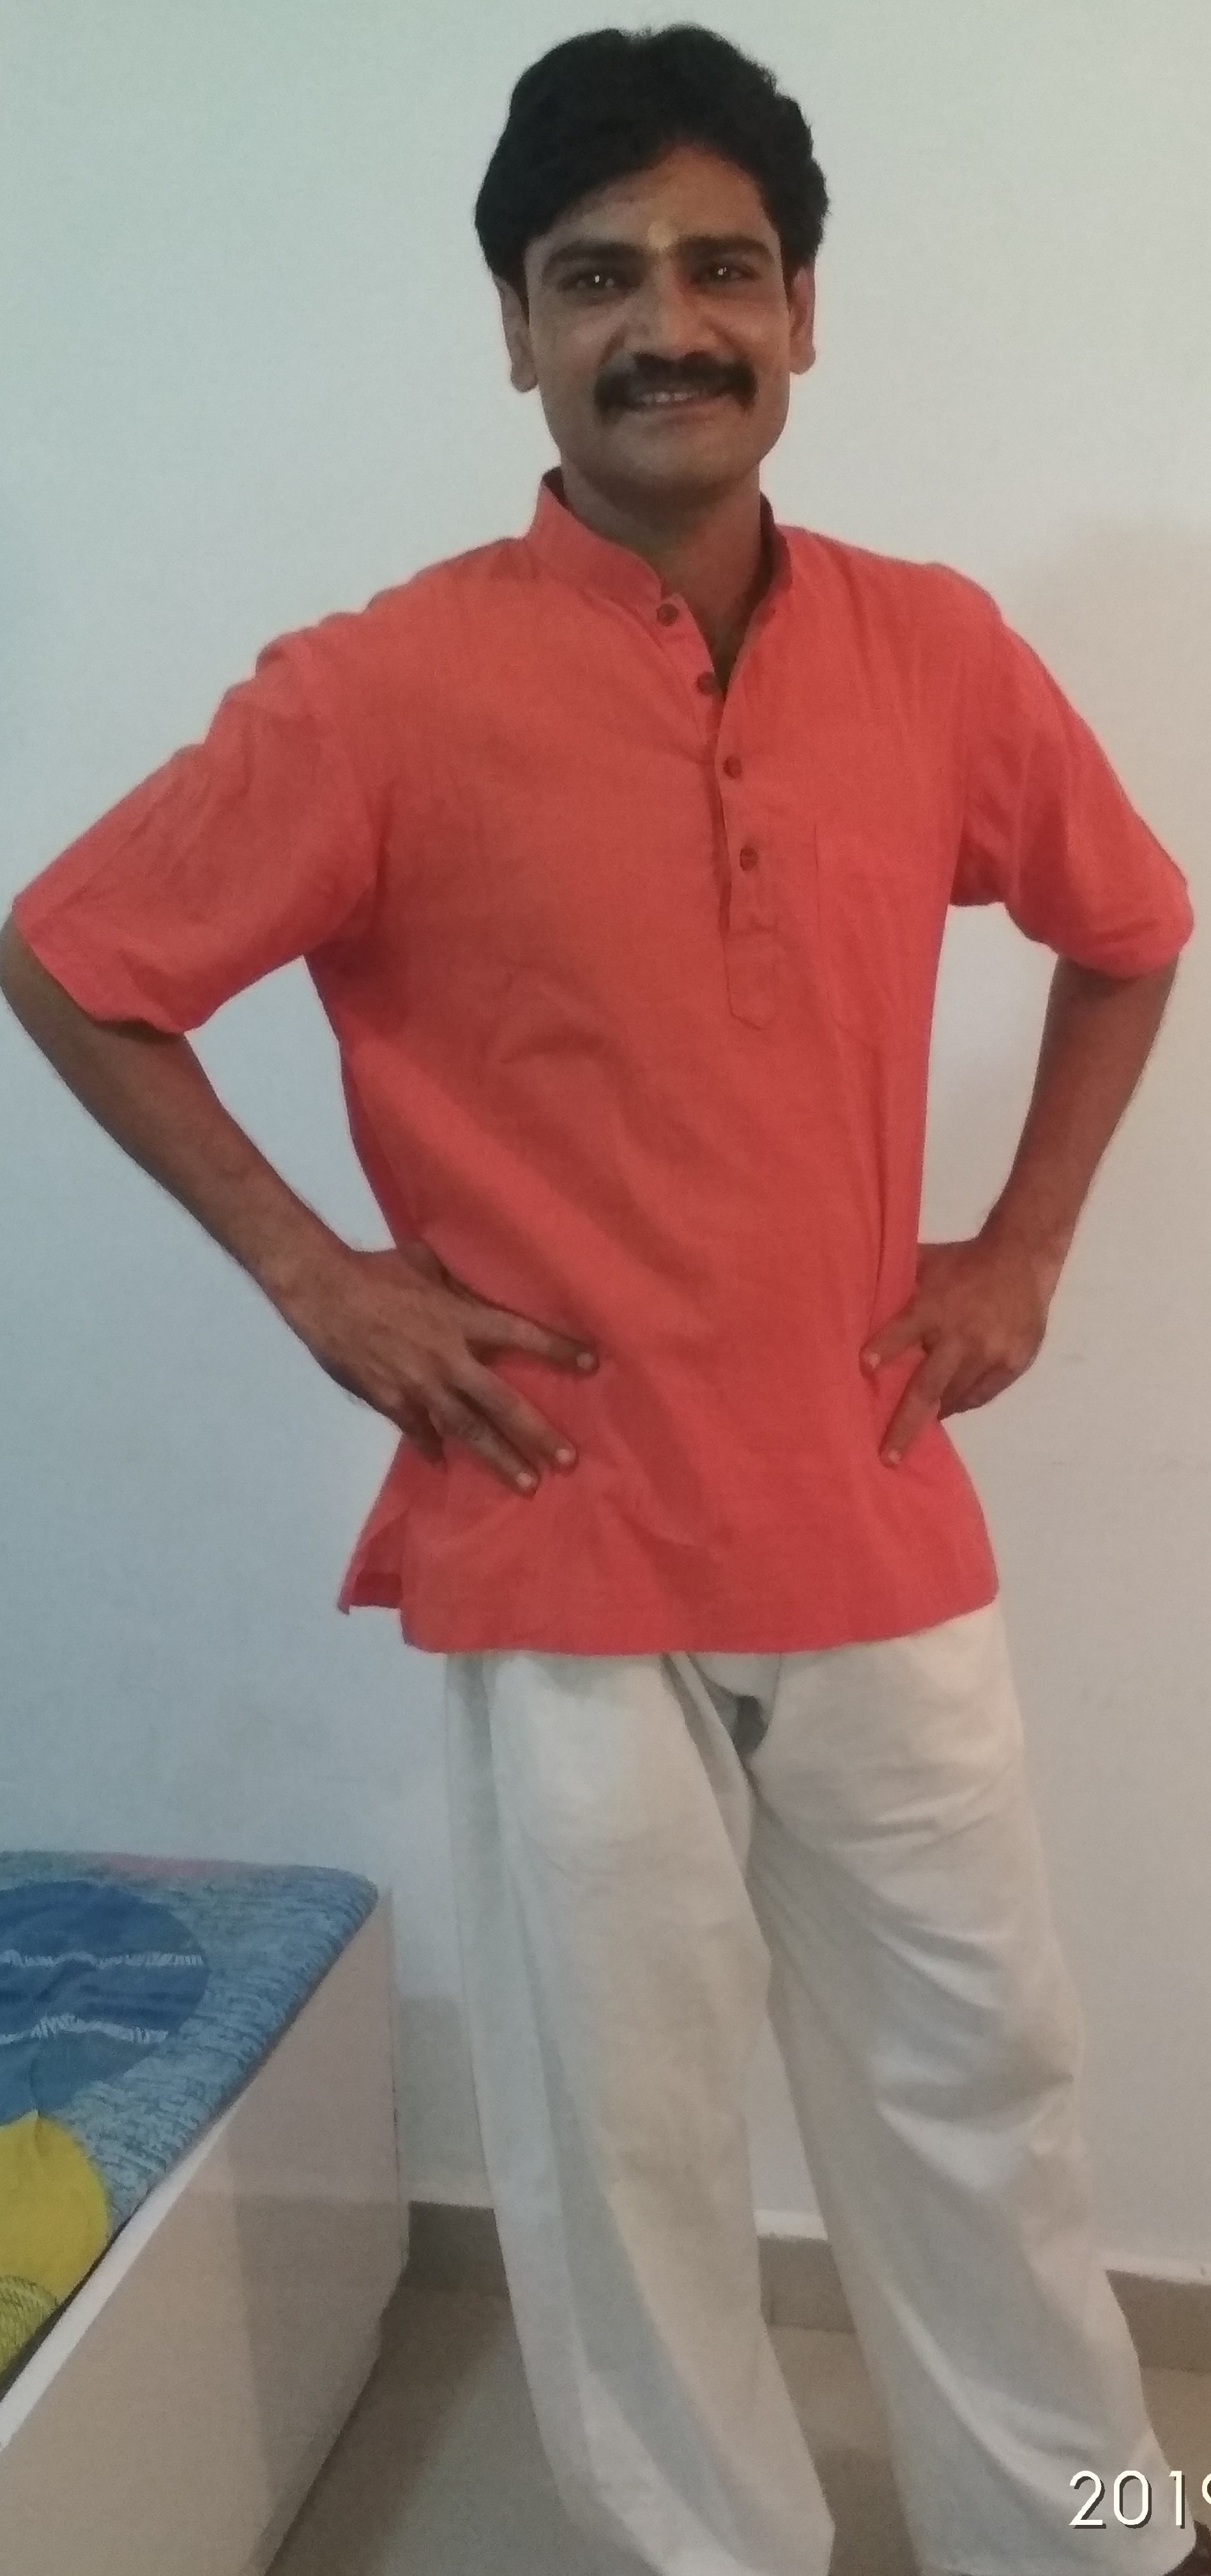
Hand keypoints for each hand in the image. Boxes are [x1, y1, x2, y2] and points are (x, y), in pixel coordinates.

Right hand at [282, 1234, 598, 1492]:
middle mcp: (448, 1358)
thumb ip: (461, 1288)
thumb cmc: (379, 1270)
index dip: (558, 1349)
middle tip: (568, 1461)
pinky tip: (446, 1468)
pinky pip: (418, 1432)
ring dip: (499, 1459)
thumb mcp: (430, 1265)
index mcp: (462, 1318)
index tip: (592, 1363)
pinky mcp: (390, 1400)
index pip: (522, 1335)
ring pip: (467, 1430)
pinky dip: (432, 1449)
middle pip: (502, 1403)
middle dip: (537, 1434)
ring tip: (527, 1484)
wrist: (323, 1291)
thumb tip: (482, 1293)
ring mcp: (419, 1385)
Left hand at [860, 1230, 1062, 1464]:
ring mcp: (990, 1353)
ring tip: (913, 1434)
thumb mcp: (926, 1264)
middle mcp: (962, 1335)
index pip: (904, 1330)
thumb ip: (896, 1286)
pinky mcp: (1013, 1363)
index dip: (885, 1347)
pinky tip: (947, 1408)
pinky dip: (962, 1403)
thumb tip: (850, 1294)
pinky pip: (981, 1395)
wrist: (1022, 1259)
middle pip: (929, 1387)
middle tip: (887, 1457)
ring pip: (955, 1397)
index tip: (864, 1366)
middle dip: (905, 1425)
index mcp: (935, 1307)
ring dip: (934, 1414)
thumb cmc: (962, 1262)